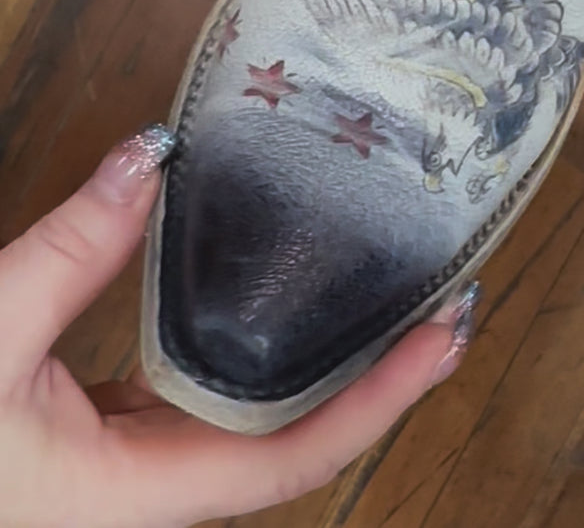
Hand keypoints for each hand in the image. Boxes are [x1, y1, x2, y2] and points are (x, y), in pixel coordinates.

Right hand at [0, 136, 471, 527]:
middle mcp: (145, 489)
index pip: (291, 456)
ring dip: (318, 362)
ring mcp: (127, 462)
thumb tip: (151, 158)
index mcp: (130, 494)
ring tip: (375, 295)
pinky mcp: (105, 429)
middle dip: (373, 378)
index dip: (380, 399)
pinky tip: (265, 297)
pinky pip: (199, 392)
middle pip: (291, 438)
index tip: (446, 334)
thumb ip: (68, 252)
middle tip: (439, 303)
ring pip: (247, 416)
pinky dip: (247, 347)